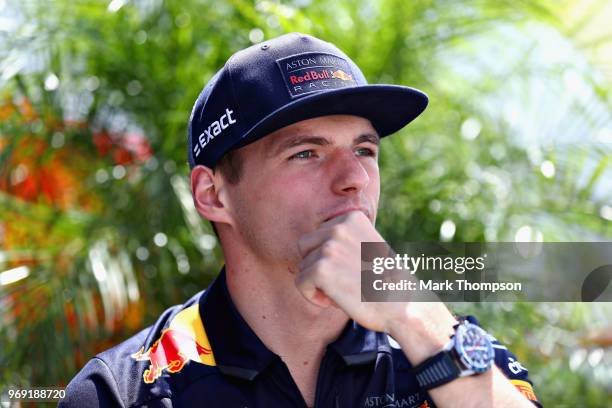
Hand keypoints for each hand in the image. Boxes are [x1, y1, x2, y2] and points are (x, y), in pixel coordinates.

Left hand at [296, 211, 394, 331]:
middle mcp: (339, 227)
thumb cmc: (386, 281)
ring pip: (303, 266)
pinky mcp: (321, 269)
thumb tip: (313, 244)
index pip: (319, 234)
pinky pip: (301, 283)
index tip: (349, 270)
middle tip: (341, 282)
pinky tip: (334, 301)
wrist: (403, 305)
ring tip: (342, 292)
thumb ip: (345, 239)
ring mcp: (329, 247)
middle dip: (317, 266)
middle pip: (305, 247)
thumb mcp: (368, 246)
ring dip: (317, 284)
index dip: (328, 256)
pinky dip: (312, 296)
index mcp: (352, 217)